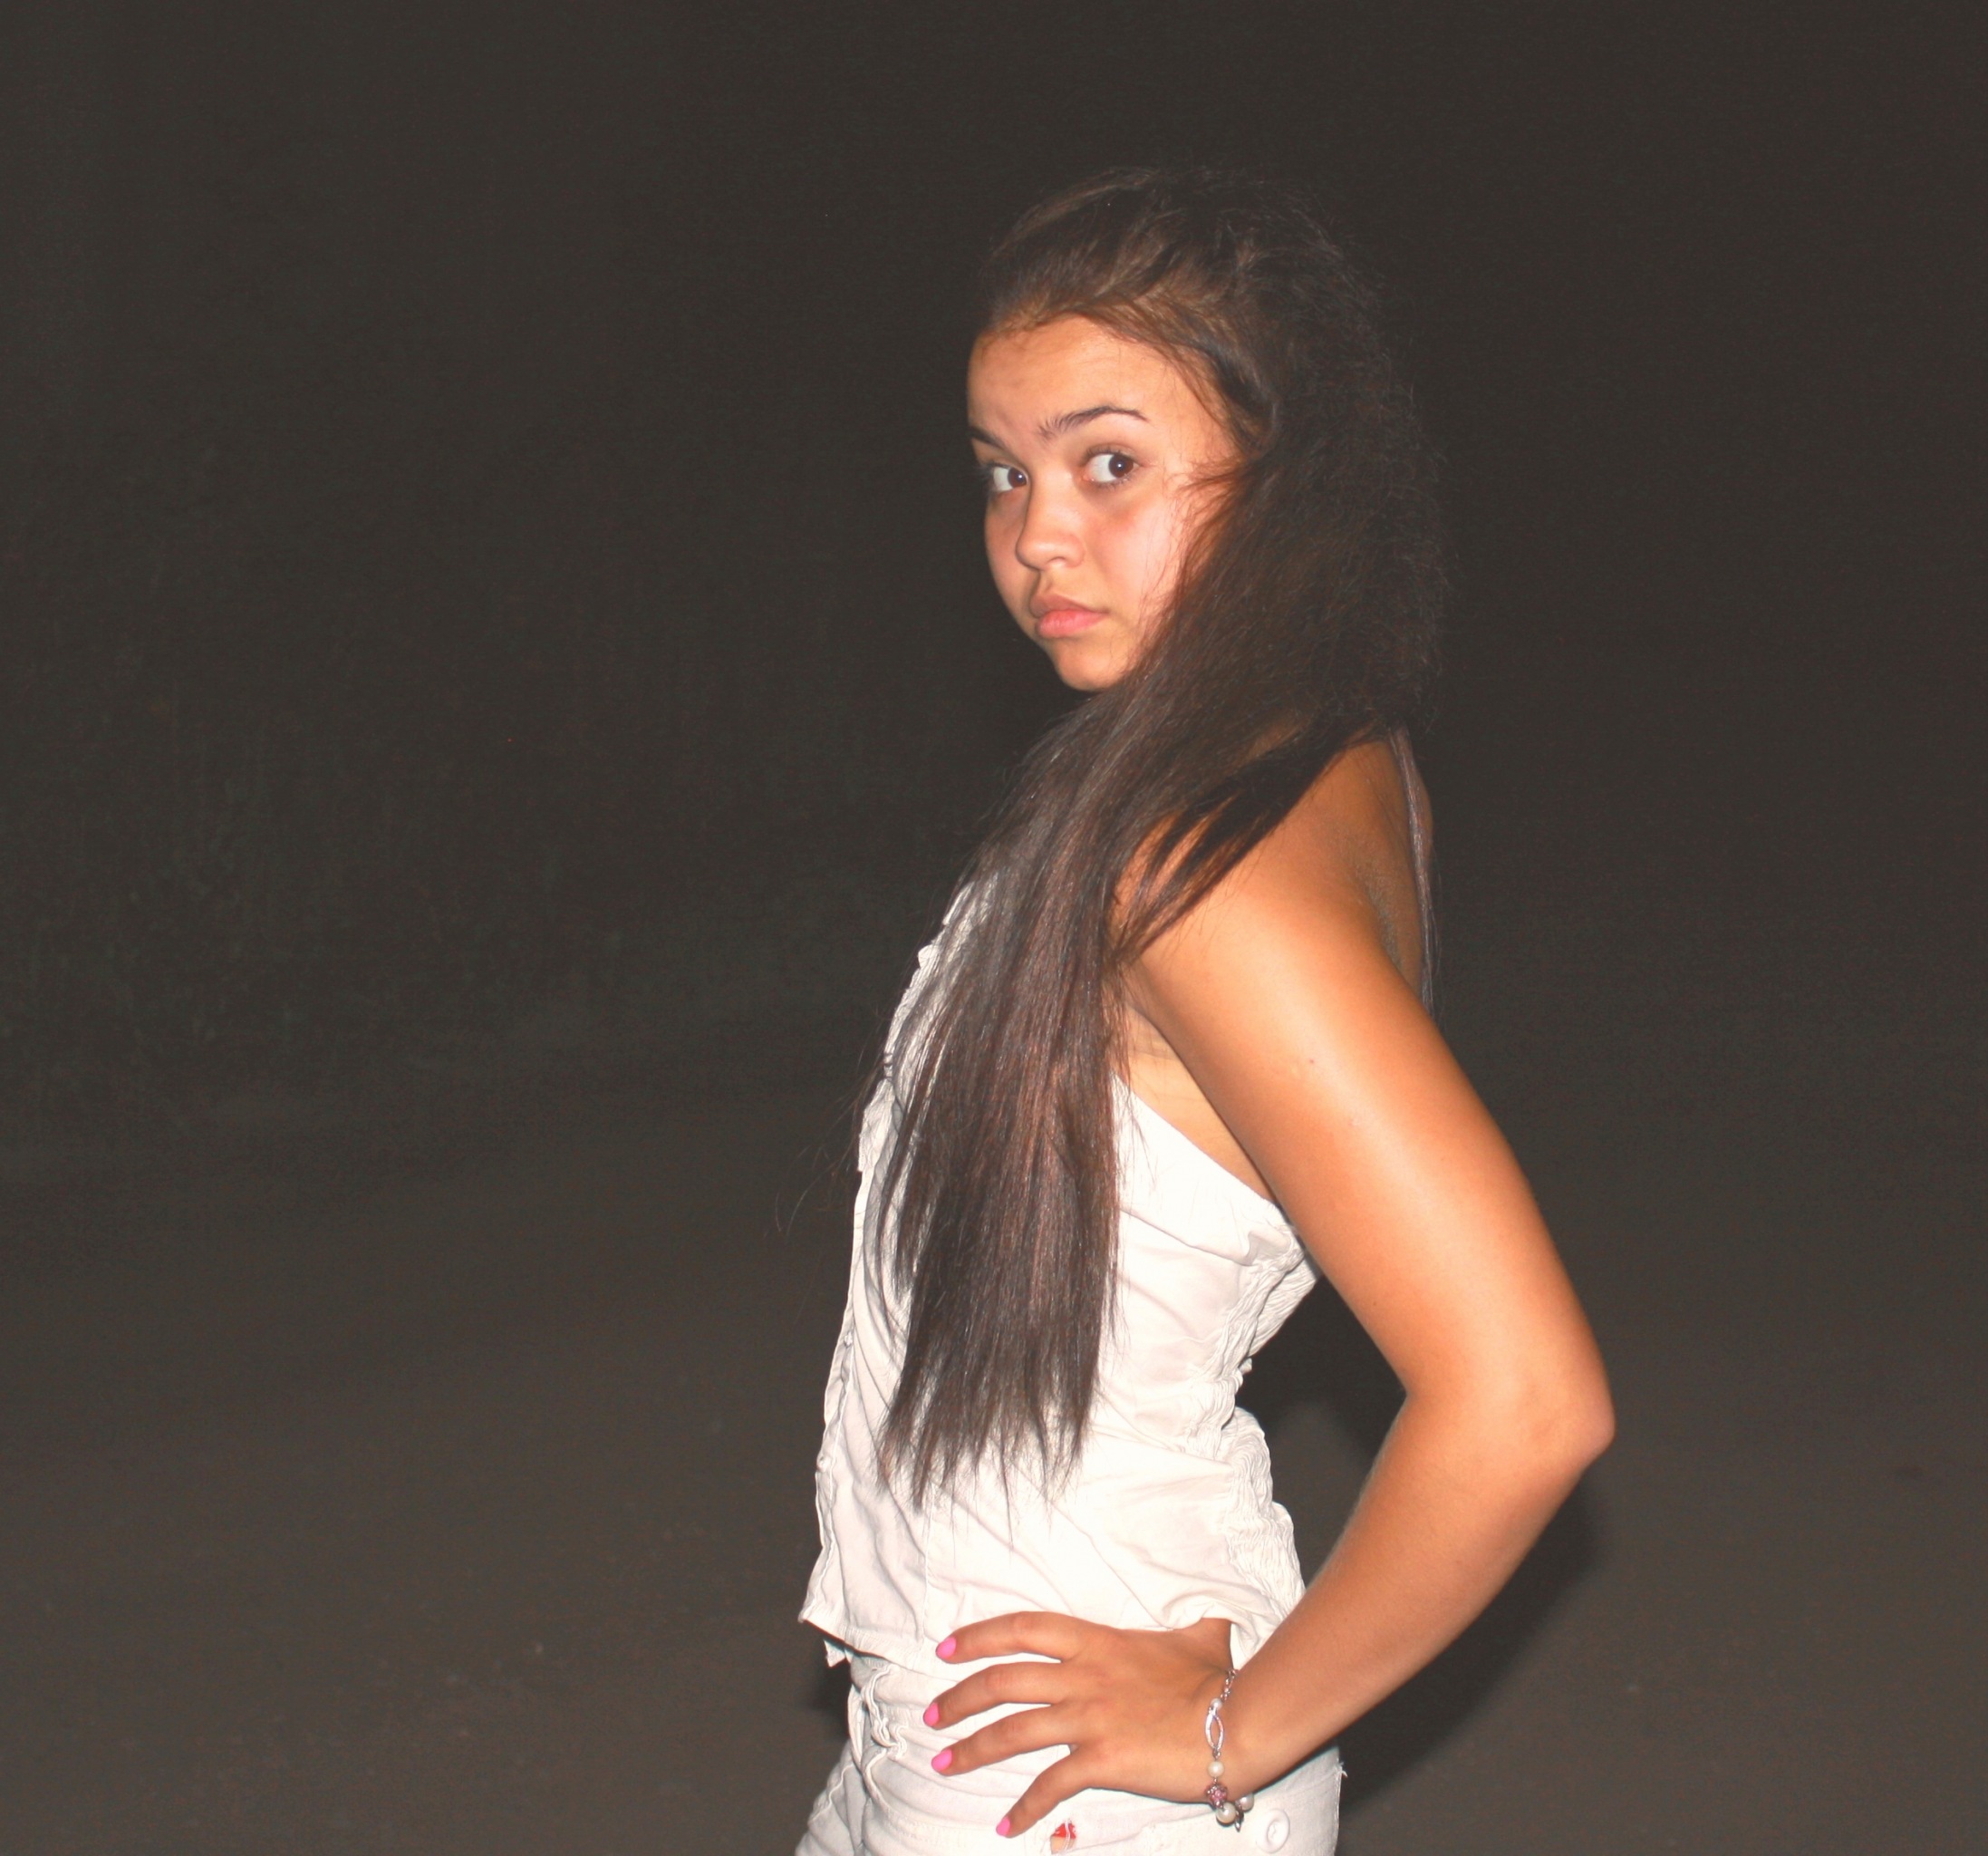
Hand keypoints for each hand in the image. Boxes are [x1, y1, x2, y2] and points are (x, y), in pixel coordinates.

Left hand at [925, 1611, 1233, 1838]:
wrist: (1236, 1720)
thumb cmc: (1216, 1678)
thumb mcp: (1196, 1634)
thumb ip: (1185, 1623)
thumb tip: (1207, 1616)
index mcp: (1096, 1641)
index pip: (1022, 1629)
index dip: (979, 1637)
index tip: (946, 1649)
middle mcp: (1083, 1676)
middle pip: (1002, 1680)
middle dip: (959, 1697)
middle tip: (932, 1715)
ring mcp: (1089, 1719)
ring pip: (1012, 1731)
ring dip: (972, 1749)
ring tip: (944, 1763)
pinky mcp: (1101, 1761)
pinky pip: (1050, 1785)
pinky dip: (1024, 1807)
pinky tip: (1006, 1824)